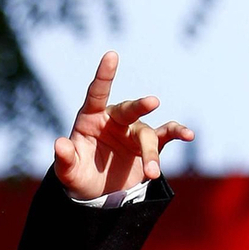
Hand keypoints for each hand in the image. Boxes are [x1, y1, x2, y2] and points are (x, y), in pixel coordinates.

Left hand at [53, 51, 192, 197]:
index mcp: (92, 117)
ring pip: (147, 135)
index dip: (104, 76)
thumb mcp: (68, 171)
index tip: (111, 56)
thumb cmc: (79, 174)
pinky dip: (178, 133)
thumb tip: (59, 144)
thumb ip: (64, 158)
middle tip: (152, 102)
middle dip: (140, 106)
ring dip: (150, 153)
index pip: (97, 93)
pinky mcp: (149, 145)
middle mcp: (115, 119)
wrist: (98, 193)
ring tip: (152, 173)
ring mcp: (134, 130)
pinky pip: (167, 134)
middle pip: (129, 109)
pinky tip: (189, 135)